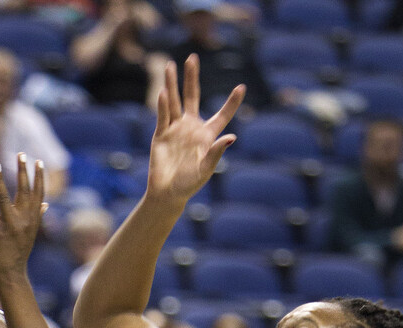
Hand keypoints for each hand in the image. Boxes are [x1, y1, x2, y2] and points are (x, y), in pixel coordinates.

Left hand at [0, 155, 45, 282]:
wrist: (12, 273)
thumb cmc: (19, 252)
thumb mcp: (31, 233)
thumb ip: (38, 217)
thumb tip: (46, 205)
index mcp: (33, 218)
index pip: (38, 193)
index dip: (39, 177)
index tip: (38, 161)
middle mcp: (24, 220)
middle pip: (24, 190)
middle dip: (23, 171)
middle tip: (21, 154)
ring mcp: (10, 226)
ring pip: (4, 198)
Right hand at [146, 55, 244, 208]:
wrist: (167, 194)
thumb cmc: (189, 185)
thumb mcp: (205, 170)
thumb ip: (216, 153)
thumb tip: (231, 137)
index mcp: (207, 136)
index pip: (222, 115)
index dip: (231, 102)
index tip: (242, 87)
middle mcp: (191, 128)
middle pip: (192, 97)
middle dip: (191, 78)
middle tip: (192, 58)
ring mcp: (175, 129)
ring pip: (174, 101)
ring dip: (171, 84)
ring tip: (170, 65)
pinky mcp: (161, 135)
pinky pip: (163, 116)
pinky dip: (162, 105)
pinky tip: (163, 92)